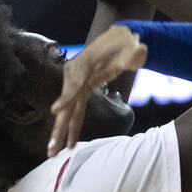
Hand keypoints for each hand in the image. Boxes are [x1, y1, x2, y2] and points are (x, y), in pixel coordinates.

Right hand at [48, 25, 147, 156]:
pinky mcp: (83, 89)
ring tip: (54, 152)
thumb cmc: (127, 44)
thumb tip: (139, 53)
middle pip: (66, 105)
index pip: (74, 85)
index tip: (57, 112)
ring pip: (68, 112)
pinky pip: (76, 110)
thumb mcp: (132, 49)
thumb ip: (134, 54)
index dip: (67, 99)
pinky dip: (72, 126)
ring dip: (61, 132)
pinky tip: (70, 142)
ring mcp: (77, 83)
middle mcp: (75, 75)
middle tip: (51, 149)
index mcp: (85, 65)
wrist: (121, 38)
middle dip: (58, 128)